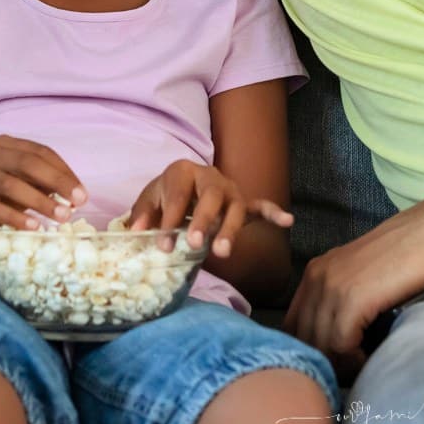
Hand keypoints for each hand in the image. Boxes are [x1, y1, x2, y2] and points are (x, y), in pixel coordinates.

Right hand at [0, 135, 87, 230]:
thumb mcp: (17, 178)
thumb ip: (40, 181)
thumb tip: (73, 195)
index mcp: (5, 144)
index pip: (40, 152)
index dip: (63, 171)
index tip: (81, 191)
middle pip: (27, 164)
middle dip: (56, 182)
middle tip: (78, 202)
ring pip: (12, 185)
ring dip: (40, 201)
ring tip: (61, 216)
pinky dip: (16, 217)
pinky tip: (34, 227)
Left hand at [128, 160, 292, 257]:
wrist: (185, 181)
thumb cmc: (167, 193)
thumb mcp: (151, 198)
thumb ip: (144, 213)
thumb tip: (136, 231)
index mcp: (183, 171)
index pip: (177, 195)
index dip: (169, 220)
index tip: (162, 245)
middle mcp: (210, 177)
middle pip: (210, 197)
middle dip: (202, 221)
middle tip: (193, 243)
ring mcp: (230, 190)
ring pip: (234, 207)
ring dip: (229, 229)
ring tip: (221, 252)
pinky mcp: (243, 201)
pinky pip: (260, 206)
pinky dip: (273, 213)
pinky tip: (287, 220)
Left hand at [283, 198, 423, 364]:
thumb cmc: (406, 257)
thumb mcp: (360, 276)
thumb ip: (341, 299)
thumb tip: (334, 342)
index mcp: (315, 271)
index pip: (293, 324)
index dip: (310, 349)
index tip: (334, 362)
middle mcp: (317, 277)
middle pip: (303, 337)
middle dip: (324, 361)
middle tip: (349, 372)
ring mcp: (333, 286)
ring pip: (320, 344)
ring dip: (340, 364)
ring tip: (361, 366)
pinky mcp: (353, 298)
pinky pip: (341, 344)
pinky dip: (355, 360)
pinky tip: (369, 359)